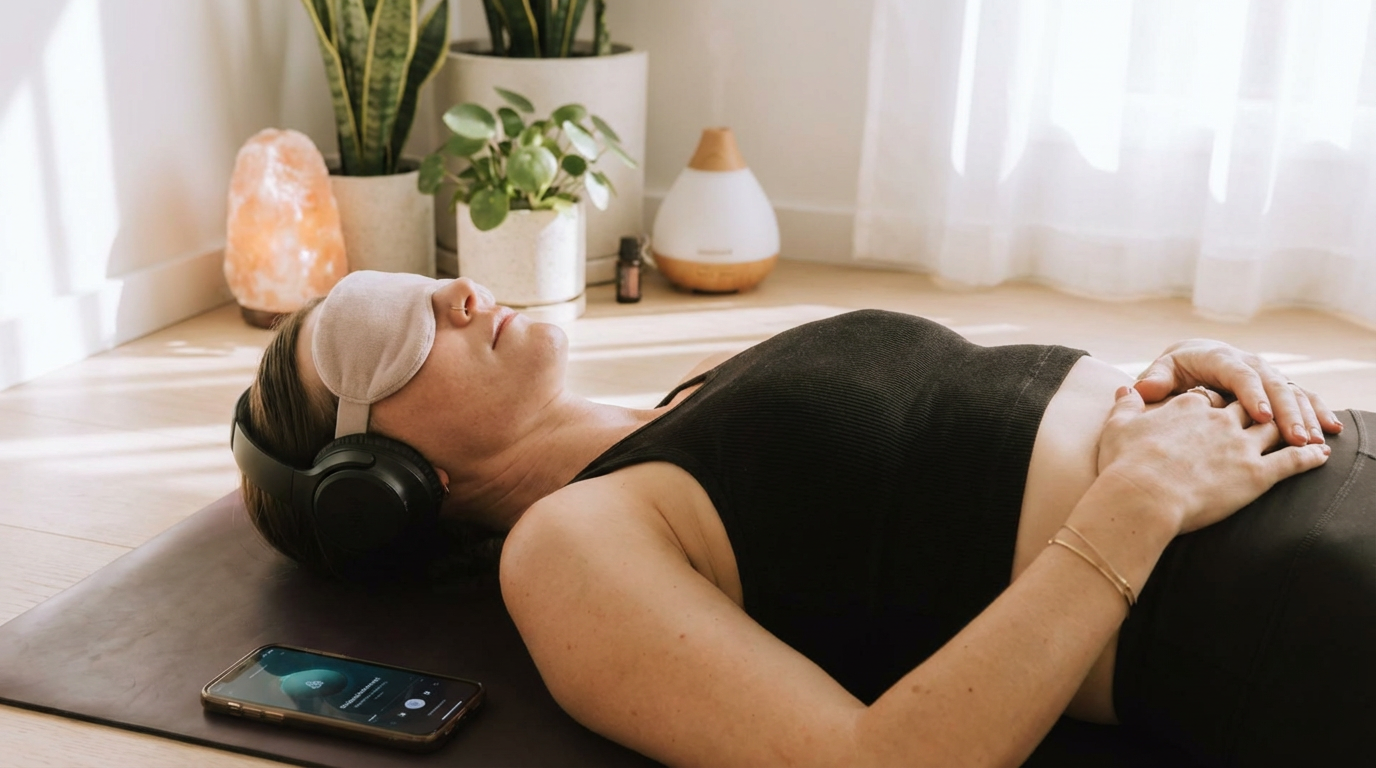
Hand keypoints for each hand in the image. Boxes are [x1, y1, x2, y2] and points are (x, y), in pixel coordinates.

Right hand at [1097, 387, 1330, 533]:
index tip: (1216, 410)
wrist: (1143, 495)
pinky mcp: (1257, 473)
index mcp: (1188, 406)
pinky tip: (1320, 454)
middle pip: (1247, 408)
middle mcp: (1220, 420)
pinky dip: (1309, 456)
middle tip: (1269, 416)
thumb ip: (1126, 404)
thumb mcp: (1118, 426)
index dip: (1215, 403)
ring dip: (1291, 428)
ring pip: (1274, 429)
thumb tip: (1125, 388)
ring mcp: (1241, 445)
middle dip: (1259, 410)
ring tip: (1304, 432)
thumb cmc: (1125, 463)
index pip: (1210, 398)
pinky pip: (1292, 460)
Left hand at [1132, 339, 1341, 446]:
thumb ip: (1154, 379)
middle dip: (1286, 410)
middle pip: (1272, 384)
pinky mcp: (1276, 389)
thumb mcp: (1162, 371)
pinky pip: (1301, 398)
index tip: (1259, 416)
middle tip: (1295, 438)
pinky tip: (1330, 430)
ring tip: (1313, 440)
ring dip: (1304, 415)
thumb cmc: (1175, 370)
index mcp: (1219, 358)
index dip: (1251, 394)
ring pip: (1291, 392)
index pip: (1239, 374)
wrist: (1193, 360)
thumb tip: (1140, 389)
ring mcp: (1265, 376)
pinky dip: (1317, 411)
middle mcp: (1248, 364)